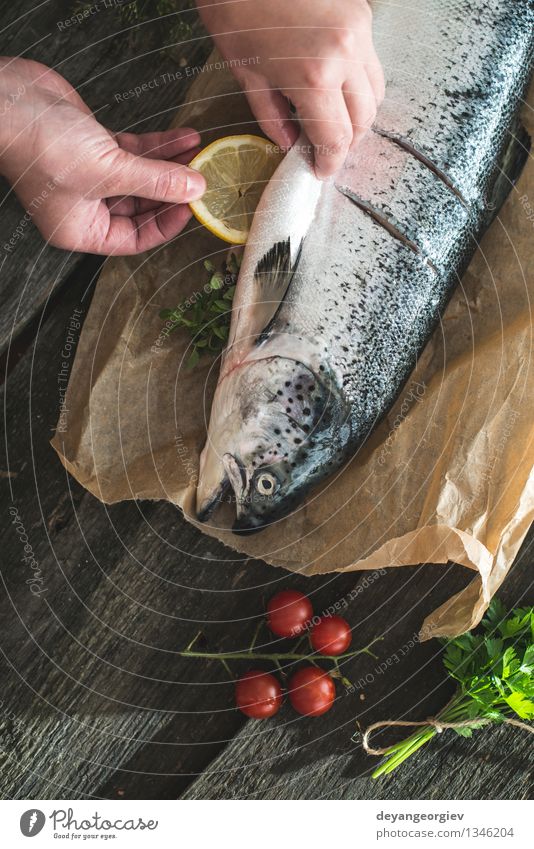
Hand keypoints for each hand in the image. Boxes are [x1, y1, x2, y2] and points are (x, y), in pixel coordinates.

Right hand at [0, 58, 205, 253]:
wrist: (9, 99)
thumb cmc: (41, 146)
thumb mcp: (109, 171)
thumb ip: (156, 181)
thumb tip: (196, 189)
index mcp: (82, 230)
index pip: (135, 239)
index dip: (166, 225)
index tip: (192, 207)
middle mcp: (87, 207)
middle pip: (142, 208)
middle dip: (173, 191)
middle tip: (202, 179)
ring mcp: (92, 176)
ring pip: (142, 177)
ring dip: (171, 165)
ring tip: (199, 152)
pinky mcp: (96, 147)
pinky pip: (135, 153)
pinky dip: (158, 146)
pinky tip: (184, 137)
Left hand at [196, 0, 383, 177]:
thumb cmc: (237, 13)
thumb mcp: (248, 75)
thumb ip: (273, 118)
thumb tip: (291, 144)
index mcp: (314, 77)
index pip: (336, 139)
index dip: (330, 162)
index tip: (321, 170)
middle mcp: (345, 56)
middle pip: (364, 120)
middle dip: (346, 143)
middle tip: (326, 150)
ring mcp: (360, 32)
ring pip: (376, 93)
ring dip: (358, 115)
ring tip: (333, 122)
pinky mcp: (363, 15)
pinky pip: (371, 63)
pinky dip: (359, 84)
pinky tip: (336, 89)